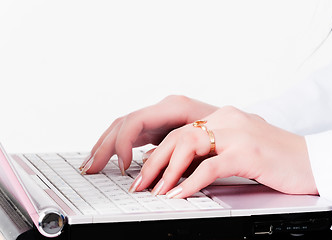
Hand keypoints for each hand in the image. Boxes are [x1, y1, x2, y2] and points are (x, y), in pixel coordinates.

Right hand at [80, 95, 218, 174]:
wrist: (241, 129)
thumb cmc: (229, 134)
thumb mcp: (207, 144)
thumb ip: (180, 154)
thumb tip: (151, 167)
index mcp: (174, 106)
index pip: (136, 121)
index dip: (124, 143)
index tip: (125, 167)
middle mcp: (163, 108)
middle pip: (123, 123)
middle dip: (104, 146)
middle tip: (90, 167)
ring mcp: (159, 116)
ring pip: (123, 127)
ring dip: (104, 146)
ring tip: (91, 164)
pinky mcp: (158, 126)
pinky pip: (130, 134)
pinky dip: (117, 147)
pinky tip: (108, 158)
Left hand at [130, 106, 318, 197]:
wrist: (311, 160)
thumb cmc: (272, 158)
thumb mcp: (234, 149)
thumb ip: (207, 151)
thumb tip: (174, 164)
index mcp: (221, 118)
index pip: (178, 130)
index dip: (156, 152)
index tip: (142, 172)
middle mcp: (226, 119)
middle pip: (178, 136)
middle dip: (154, 162)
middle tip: (139, 184)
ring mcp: (237, 133)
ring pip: (189, 145)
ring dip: (168, 171)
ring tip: (156, 191)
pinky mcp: (248, 151)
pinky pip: (211, 166)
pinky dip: (191, 182)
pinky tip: (180, 195)